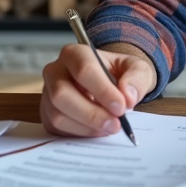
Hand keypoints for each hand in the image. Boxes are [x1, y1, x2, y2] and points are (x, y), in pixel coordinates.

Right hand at [40, 43, 156, 137]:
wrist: (110, 84)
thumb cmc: (120, 73)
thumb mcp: (137, 69)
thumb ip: (137, 79)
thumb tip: (128, 97)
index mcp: (75, 54)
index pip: (84, 69)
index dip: (102, 90)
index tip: (120, 107)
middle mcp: (55, 71)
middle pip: (62, 94)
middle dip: (91, 114)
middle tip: (115, 125)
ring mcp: (48, 94)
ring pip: (58, 114)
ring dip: (86, 126)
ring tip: (109, 128)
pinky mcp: (47, 114)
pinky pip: (58, 128)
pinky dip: (80, 133)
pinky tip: (97, 130)